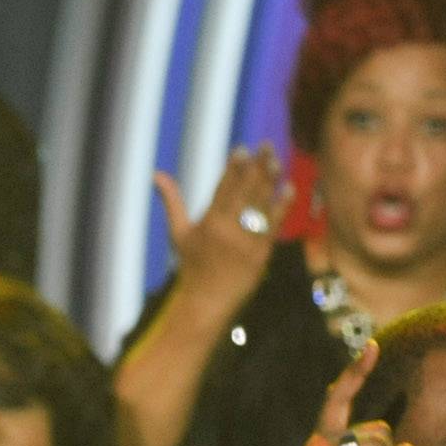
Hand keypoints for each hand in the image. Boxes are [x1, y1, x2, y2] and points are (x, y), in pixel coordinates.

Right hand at [154, 144, 289, 323]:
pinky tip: (288, 187)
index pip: (224, 188)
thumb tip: (156, 174)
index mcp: (209, 223)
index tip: (241, 149)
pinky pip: (275, 223)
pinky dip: (282, 205)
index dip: (234, 167)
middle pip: (246, 191)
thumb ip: (172, 201)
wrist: (208, 300)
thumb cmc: (191, 265)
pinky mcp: (263, 252)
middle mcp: (229, 229)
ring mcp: (248, 241)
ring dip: (271, 180)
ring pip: (263, 204)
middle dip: (257, 166)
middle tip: (266, 146)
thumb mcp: (178, 232)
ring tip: (276, 160)